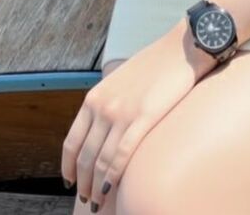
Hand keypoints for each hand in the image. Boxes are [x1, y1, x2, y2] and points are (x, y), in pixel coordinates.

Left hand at [61, 23, 215, 208]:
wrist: (180, 49)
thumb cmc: (154, 65)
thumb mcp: (119, 81)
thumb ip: (107, 104)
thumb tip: (102, 131)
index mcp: (94, 98)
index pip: (72, 141)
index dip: (69, 166)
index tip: (70, 181)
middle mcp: (102, 107)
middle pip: (85, 156)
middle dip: (83, 183)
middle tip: (86, 199)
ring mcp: (121, 113)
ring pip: (101, 161)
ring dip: (96, 186)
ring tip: (98, 202)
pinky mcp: (143, 118)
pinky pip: (121, 156)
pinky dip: (113, 177)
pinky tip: (111, 190)